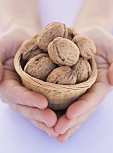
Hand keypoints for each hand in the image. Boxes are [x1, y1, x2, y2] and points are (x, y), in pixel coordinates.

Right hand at [0, 26, 57, 136]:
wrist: (27, 39)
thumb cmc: (13, 41)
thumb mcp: (2, 46)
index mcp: (6, 84)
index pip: (15, 94)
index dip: (27, 99)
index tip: (43, 102)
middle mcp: (18, 93)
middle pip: (26, 107)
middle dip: (39, 115)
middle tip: (53, 121)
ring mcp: (30, 94)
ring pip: (37, 110)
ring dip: (47, 120)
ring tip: (60, 127)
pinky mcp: (41, 92)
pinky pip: (48, 104)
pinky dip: (56, 112)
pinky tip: (66, 119)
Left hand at [54, 26, 112, 142]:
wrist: (83, 35)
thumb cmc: (99, 40)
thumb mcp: (111, 47)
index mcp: (100, 84)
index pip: (93, 99)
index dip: (83, 107)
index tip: (70, 115)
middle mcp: (87, 89)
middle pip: (80, 108)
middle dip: (70, 121)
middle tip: (57, 131)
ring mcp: (75, 89)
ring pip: (69, 108)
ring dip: (61, 121)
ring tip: (51, 132)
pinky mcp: (63, 85)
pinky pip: (58, 98)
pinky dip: (52, 109)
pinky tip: (44, 118)